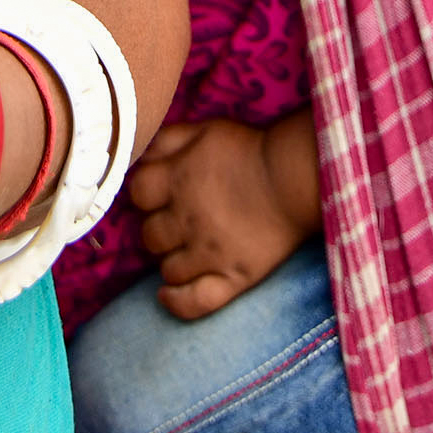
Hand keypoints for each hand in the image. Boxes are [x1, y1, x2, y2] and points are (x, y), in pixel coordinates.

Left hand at [128, 111, 319, 319]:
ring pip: (168, 269)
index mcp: (176, 181)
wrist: (295, 177)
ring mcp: (208, 253)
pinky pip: (194, 302)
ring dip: (171, 261)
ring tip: (186, 252)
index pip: (137, 194)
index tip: (159, 195)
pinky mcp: (233, 278)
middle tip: (176, 224)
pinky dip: (176, 302)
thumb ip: (167, 140)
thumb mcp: (204, 129)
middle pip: (149, 236)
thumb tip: (141, 156)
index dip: (145, 195)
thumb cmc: (251, 149)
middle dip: (158, 229)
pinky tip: (166, 295)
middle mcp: (185, 220)